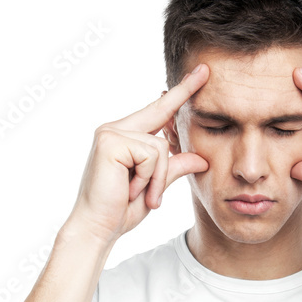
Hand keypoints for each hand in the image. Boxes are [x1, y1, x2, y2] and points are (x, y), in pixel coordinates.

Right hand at [65, 64, 210, 243]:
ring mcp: (111, 132)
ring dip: (157, 178)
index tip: (201, 73)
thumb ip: (175, 167)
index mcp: (125, 135)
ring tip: (140, 195)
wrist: (98, 229)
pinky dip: (147, 178)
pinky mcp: (110, 141)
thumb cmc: (122, 209)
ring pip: (160, 147)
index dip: (180, 92)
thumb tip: (202, 159)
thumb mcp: (156, 186)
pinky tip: (130, 189)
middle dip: (180, 104)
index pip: (158, 110)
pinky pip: (151, 155)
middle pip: (162, 119)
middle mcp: (116, 128)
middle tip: (199, 81)